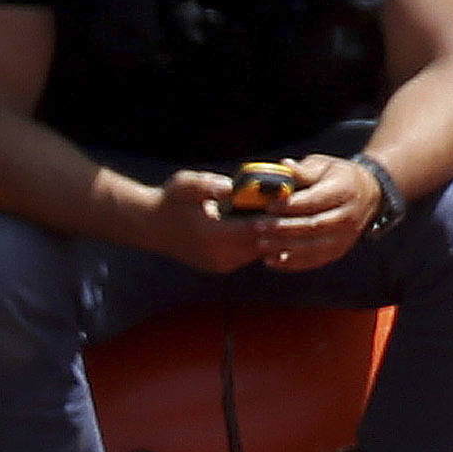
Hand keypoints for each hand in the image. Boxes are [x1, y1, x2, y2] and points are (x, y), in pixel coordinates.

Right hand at [145, 161, 295, 270]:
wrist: (152, 226)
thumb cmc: (170, 200)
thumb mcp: (186, 184)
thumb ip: (209, 185)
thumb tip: (230, 187)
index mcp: (212, 236)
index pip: (254, 229)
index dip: (276, 217)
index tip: (294, 201)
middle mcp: (218, 255)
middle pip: (261, 244)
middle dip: (279, 227)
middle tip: (300, 208)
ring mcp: (220, 264)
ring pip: (258, 252)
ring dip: (272, 236)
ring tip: (290, 216)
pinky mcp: (222, 267)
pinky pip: (249, 255)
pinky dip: (261, 241)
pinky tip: (270, 226)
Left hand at [218, 154, 384, 273]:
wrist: (368, 195)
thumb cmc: (337, 177)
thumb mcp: (324, 166)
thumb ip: (303, 170)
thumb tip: (285, 165)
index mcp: (344, 191)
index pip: (316, 201)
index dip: (291, 205)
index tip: (269, 205)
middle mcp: (347, 217)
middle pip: (313, 226)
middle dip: (283, 227)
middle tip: (258, 226)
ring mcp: (344, 238)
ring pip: (312, 246)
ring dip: (285, 247)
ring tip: (261, 244)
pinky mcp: (337, 251)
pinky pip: (313, 260)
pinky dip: (291, 262)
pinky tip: (271, 260)